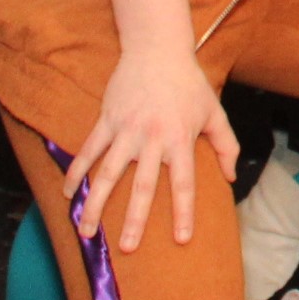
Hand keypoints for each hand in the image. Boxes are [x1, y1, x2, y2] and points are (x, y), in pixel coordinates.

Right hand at [66, 43, 235, 252]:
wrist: (158, 50)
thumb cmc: (190, 84)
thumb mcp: (214, 112)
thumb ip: (225, 145)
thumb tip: (231, 178)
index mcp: (181, 139)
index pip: (184, 183)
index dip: (183, 212)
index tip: (180, 239)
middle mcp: (153, 139)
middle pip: (142, 186)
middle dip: (134, 220)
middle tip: (127, 249)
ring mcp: (126, 130)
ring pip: (107, 174)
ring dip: (95, 204)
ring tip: (85, 231)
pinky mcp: (107, 120)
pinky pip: (88, 151)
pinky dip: (75, 173)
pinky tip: (66, 194)